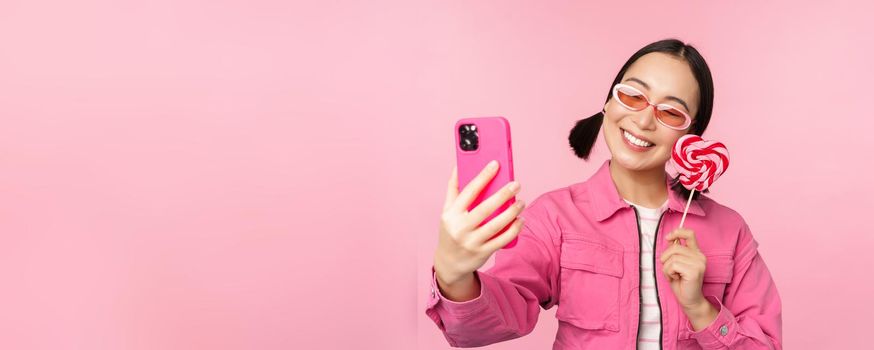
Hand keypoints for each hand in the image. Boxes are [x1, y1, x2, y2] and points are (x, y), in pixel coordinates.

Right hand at [433, 161, 524, 286]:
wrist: (449, 263)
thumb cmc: (451, 230)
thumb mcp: (447, 210)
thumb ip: (453, 188)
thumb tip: (459, 165)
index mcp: (451, 214)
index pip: (469, 191)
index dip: (483, 176)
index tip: (495, 164)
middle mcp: (460, 228)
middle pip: (485, 208)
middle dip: (503, 194)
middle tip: (516, 184)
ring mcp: (472, 242)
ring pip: (496, 224)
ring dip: (512, 212)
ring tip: (521, 202)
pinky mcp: (483, 253)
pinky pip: (502, 239)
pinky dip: (514, 229)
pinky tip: (521, 220)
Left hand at [659, 228, 707, 310]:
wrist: (689, 300)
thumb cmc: (681, 282)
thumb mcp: (676, 263)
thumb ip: (675, 251)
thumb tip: (669, 239)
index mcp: (696, 252)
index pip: (690, 233)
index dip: (677, 232)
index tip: (669, 237)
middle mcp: (700, 256)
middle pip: (674, 247)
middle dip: (665, 258)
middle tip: (669, 269)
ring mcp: (698, 263)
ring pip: (672, 257)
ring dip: (666, 268)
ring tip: (673, 275)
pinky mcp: (694, 271)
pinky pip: (673, 265)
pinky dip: (669, 273)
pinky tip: (675, 278)